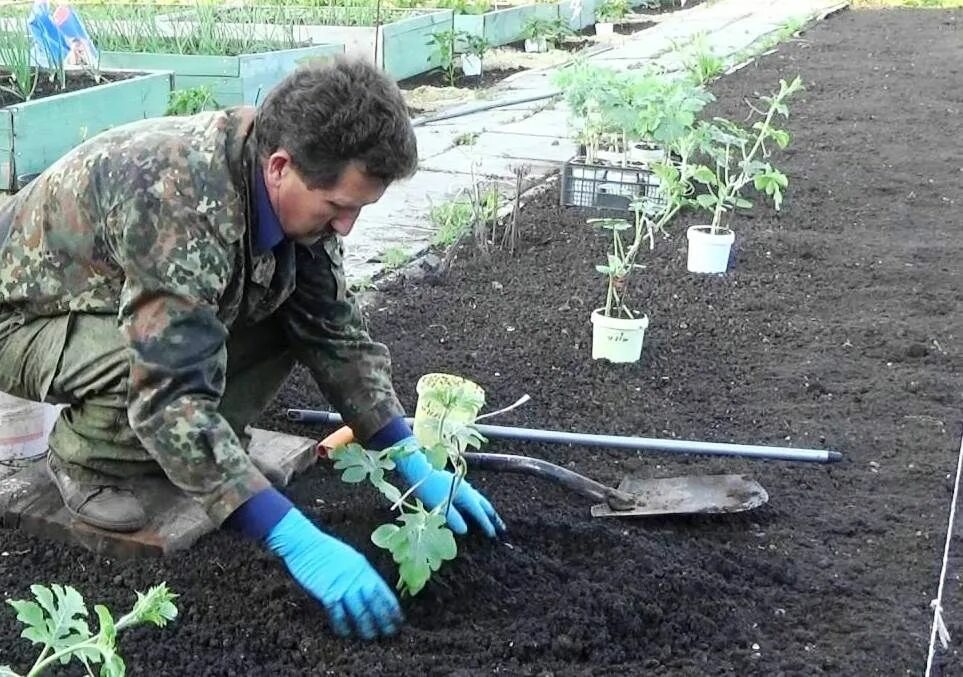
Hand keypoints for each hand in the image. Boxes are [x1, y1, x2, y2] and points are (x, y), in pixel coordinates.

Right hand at [265, 508, 402, 638]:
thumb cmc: (326, 550)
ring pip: (360, 612)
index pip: (384, 592)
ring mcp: (343, 586)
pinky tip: (345, 633)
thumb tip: (370, 588)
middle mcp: (357, 579)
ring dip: (366, 627)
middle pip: (375, 604)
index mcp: (364, 569)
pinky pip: (338, 614)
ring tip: (370, 637)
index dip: (393, 608)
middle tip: (390, 633)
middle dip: (384, 620)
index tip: (399, 620)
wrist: (306, 544)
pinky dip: (343, 626)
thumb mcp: (351, 558)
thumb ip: (361, 573)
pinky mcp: (327, 593)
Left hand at [392, 436, 506, 537]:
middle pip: (484, 505)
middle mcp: (468, 491)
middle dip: (493, 517)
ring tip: (492, 517)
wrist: (421, 469)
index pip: (479, 513)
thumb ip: (454, 519)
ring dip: (486, 509)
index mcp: (466, 496)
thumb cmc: (429, 489)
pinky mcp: (457, 484)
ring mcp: (463, 486)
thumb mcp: (441, 506)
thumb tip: (465, 530)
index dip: (486, 524)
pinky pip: (473, 496)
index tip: (493, 534)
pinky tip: (474, 505)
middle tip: (502, 527)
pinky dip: (478, 504)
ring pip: (480, 499)